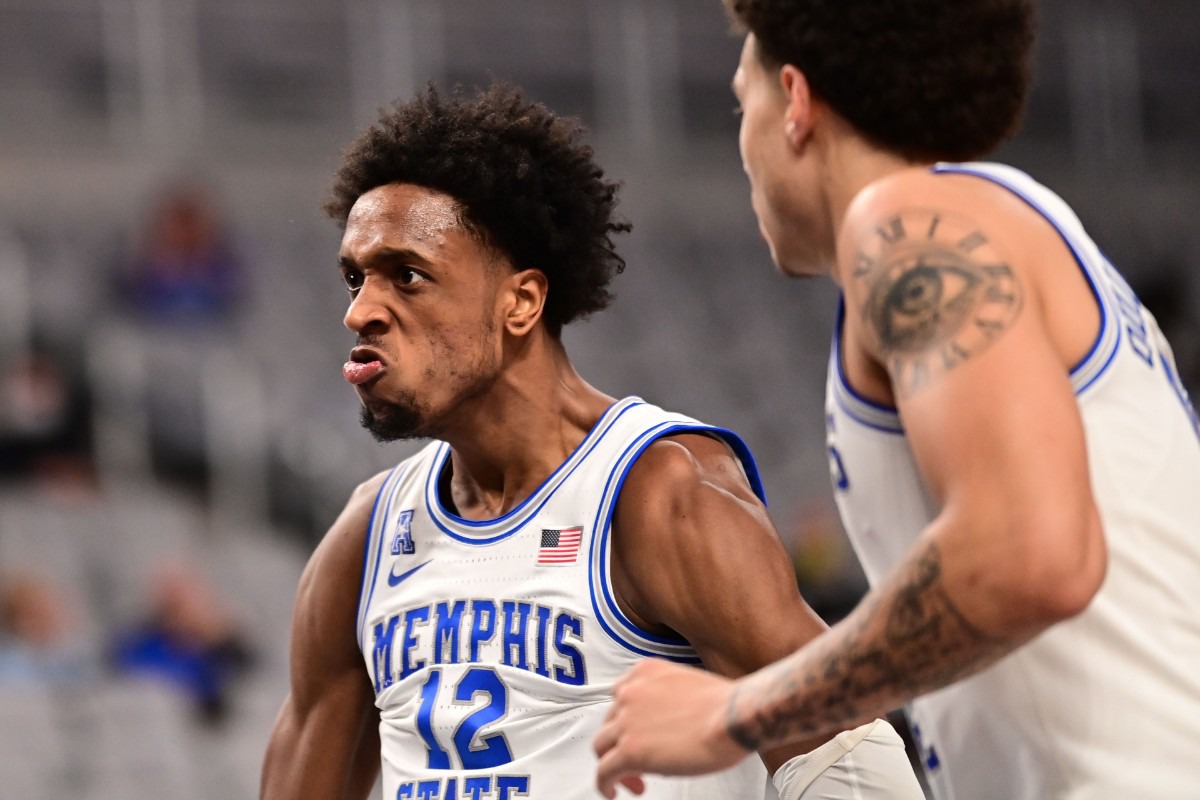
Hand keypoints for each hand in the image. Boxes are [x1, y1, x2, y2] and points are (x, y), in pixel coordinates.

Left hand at [593, 660, 752, 797]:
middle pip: (609, 722)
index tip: (635, 731)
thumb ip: (667, 699)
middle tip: (637, 759)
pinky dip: (605, 784)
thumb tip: (665, 722)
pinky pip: (604, 771)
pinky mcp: (630, 750)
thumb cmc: (726, 705)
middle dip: (620, 742)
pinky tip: (614, 792)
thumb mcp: (689, 686)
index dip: (627, 719)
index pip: (621, 695)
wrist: (733, 717)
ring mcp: (627, 721)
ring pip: (601, 746)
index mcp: (646, 671)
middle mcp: (631, 692)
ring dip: (613, 764)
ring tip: (630, 779)